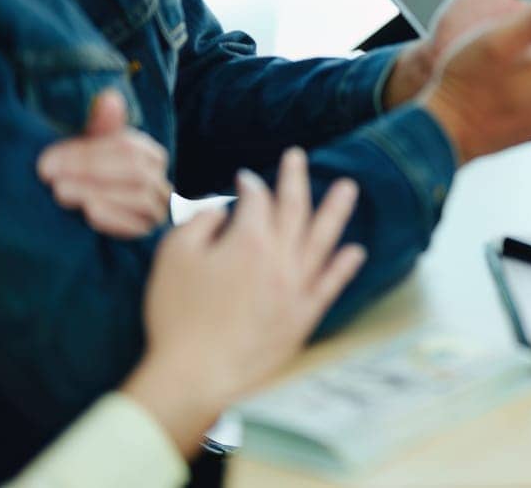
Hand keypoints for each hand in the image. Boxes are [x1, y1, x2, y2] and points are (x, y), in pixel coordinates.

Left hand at [37, 89, 170, 237]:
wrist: (93, 229)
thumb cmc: (91, 184)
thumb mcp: (94, 153)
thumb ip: (102, 126)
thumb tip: (109, 96)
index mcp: (150, 156)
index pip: (127, 147)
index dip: (87, 151)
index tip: (48, 159)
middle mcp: (160, 181)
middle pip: (134, 169)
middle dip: (89, 169)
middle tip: (49, 175)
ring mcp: (158, 210)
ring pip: (138, 196)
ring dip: (96, 192)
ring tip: (61, 192)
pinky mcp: (149, 237)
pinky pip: (140, 227)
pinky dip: (115, 218)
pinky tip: (88, 213)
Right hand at [120, 147, 365, 455]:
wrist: (195, 375)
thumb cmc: (177, 315)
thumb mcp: (174, 256)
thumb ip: (199, 223)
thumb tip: (223, 211)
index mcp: (249, 241)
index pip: (256, 199)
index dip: (248, 184)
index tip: (242, 179)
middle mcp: (280, 258)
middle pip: (293, 209)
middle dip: (294, 179)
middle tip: (296, 156)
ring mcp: (297, 288)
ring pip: (322, 240)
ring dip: (335, 211)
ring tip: (348, 187)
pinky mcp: (303, 317)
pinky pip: (330, 286)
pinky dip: (343, 267)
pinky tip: (356, 252)